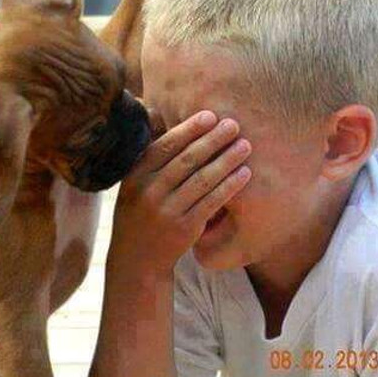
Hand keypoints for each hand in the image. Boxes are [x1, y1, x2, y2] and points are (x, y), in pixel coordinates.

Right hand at [109, 110, 251, 273]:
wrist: (136, 260)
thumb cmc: (139, 216)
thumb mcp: (132, 188)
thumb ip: (147, 160)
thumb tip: (163, 117)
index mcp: (134, 177)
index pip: (164, 147)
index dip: (189, 129)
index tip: (210, 115)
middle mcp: (148, 192)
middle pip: (186, 160)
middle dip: (213, 140)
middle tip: (234, 124)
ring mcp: (166, 211)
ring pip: (202, 179)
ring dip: (227, 160)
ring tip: (245, 145)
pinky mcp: (184, 228)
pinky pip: (211, 202)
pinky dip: (230, 186)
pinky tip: (244, 174)